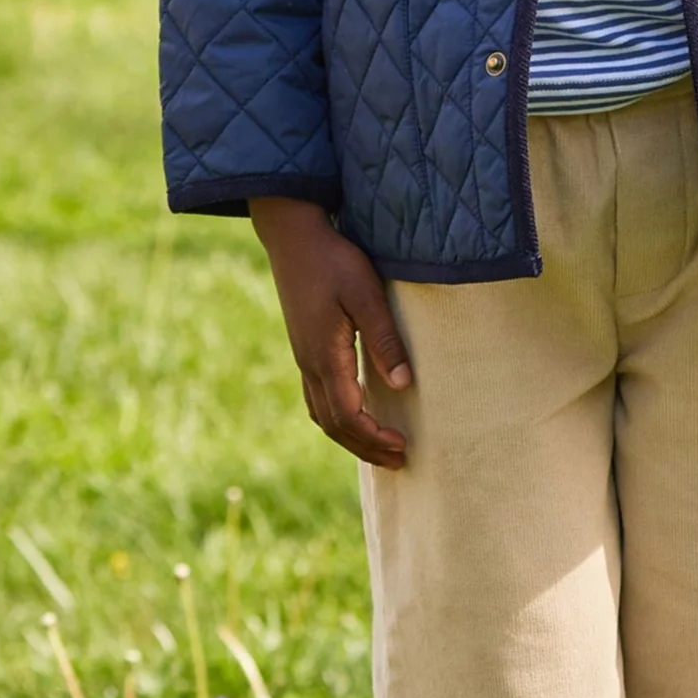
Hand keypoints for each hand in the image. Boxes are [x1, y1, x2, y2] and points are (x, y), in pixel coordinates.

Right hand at [248, 198, 412, 468]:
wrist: (293, 235)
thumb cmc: (333, 259)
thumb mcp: (366, 294)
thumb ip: (384, 338)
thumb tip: (404, 385)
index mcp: (324, 356)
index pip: (348, 415)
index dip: (374, 437)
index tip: (403, 446)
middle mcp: (309, 363)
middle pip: (333, 425)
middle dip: (366, 447)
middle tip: (399, 461)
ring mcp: (303, 357)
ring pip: (322, 414)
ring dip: (351, 437)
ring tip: (380, 448)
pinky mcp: (304, 347)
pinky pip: (317, 398)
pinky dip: (338, 418)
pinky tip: (356, 415)